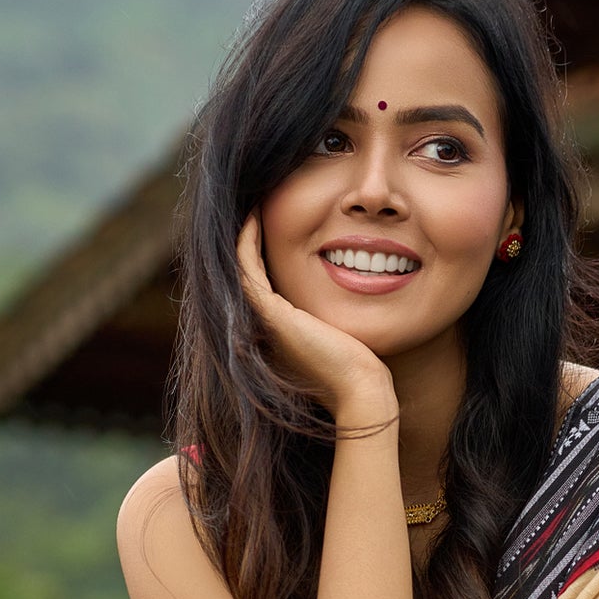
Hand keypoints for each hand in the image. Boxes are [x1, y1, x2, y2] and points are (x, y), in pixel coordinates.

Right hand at [236, 211, 395, 421]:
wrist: (359, 389)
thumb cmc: (359, 367)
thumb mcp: (339, 332)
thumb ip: (329, 315)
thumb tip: (348, 289)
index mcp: (276, 333)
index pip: (260, 285)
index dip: (259, 253)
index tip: (268, 224)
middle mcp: (263, 328)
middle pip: (244, 277)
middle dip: (246, 243)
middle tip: (254, 210)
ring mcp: (263, 321)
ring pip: (239, 271)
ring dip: (242, 237)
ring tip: (251, 208)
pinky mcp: (270, 313)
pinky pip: (247, 268)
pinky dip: (247, 241)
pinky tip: (254, 217)